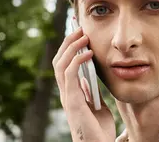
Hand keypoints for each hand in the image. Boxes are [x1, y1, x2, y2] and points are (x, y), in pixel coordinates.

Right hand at [52, 27, 115, 141]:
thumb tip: (87, 79)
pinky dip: (77, 60)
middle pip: (59, 60)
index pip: (64, 65)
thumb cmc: (99, 131)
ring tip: (82, 34)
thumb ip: (89, 93)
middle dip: (67, 42)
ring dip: (71, 47)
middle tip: (79, 27)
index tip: (78, 33)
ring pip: (60, 64)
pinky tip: (88, 52)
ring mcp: (67, 97)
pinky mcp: (72, 102)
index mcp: (70, 93)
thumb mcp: (97, 106)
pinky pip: (70, 75)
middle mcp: (65, 93)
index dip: (68, 48)